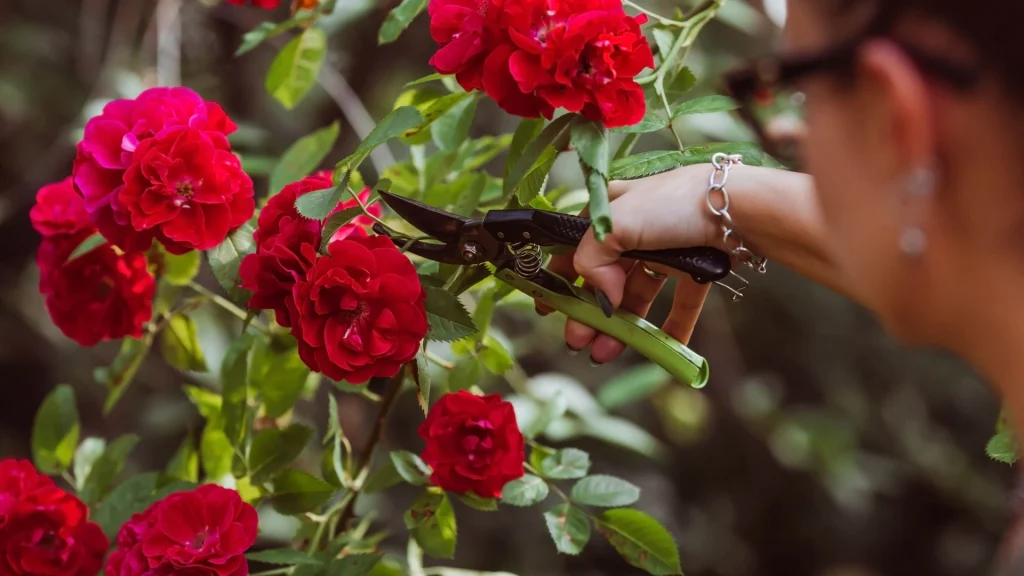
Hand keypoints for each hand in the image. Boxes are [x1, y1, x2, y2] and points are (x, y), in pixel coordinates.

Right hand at [544, 165, 720, 363]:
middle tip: (577, 341)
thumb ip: (592, 258)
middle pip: (605, 278)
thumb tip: (600, 293)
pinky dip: (672, 326)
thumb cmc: (672, 203)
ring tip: (607, 352)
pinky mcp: (695, 267)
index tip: (548, 307)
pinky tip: (663, 348)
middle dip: (589, 312)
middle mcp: (636, 230)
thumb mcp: (616, 223)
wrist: (737, 208)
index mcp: (611, 211)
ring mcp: (666, 249)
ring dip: (622, 325)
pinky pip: (680, 301)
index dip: (561, 278)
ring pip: (637, 294)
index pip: (576, 248)